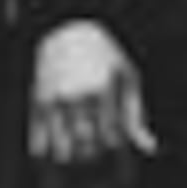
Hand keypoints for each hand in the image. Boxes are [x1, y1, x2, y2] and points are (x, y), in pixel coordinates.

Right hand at [28, 18, 154, 170]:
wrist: (66, 31)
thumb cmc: (105, 57)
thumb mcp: (128, 78)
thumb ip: (136, 114)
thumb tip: (150, 149)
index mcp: (102, 89)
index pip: (111, 140)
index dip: (114, 143)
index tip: (114, 132)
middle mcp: (76, 97)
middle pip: (88, 150)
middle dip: (95, 152)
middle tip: (97, 139)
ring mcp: (53, 102)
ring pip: (62, 154)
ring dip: (73, 156)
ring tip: (79, 142)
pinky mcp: (36, 106)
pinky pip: (38, 147)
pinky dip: (48, 152)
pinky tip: (58, 140)